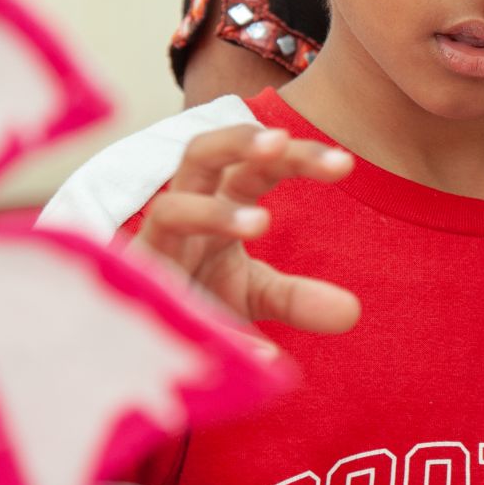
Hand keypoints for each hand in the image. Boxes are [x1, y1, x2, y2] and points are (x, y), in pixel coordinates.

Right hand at [135, 124, 360, 333]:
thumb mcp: (256, 297)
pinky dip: (202, 315)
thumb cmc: (199, 299)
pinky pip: (158, 287)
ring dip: (214, 213)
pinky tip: (247, 342)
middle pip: (201, 153)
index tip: (345, 164)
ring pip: (169, 209)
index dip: (297, 156)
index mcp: (218, 202)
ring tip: (261, 222)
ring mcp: (152, 248)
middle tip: (280, 142)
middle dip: (237, 141)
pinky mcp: (131, 291)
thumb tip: (351, 312)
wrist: (142, 344)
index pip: (257, 164)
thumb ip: (299, 297)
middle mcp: (182, 211)